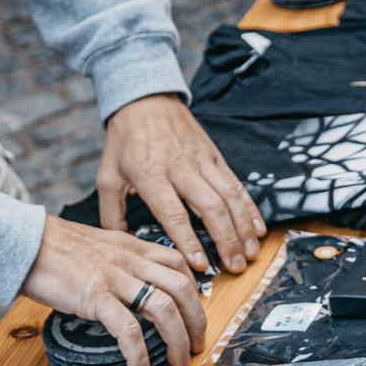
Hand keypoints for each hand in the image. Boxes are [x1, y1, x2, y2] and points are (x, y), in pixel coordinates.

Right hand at [21, 214, 205, 365]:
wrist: (24, 242)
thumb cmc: (54, 248)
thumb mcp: (97, 246)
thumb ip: (119, 261)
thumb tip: (131, 286)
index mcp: (131, 246)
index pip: (178, 262)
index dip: (194, 290)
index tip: (195, 314)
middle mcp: (129, 259)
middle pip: (183, 287)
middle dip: (197, 320)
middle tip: (198, 345)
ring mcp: (114, 277)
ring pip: (164, 307)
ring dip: (178, 339)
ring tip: (179, 362)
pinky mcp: (95, 296)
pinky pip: (128, 329)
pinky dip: (140, 354)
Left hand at [98, 94, 266, 278]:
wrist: (144, 98)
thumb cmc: (124, 140)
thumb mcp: (107, 175)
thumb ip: (111, 213)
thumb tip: (121, 244)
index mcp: (151, 176)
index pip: (174, 214)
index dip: (189, 241)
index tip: (201, 265)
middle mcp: (180, 168)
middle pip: (210, 208)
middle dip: (226, 240)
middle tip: (235, 267)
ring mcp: (201, 160)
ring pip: (229, 196)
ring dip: (243, 227)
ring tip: (251, 252)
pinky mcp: (214, 155)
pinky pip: (236, 183)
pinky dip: (249, 207)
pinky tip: (258, 226)